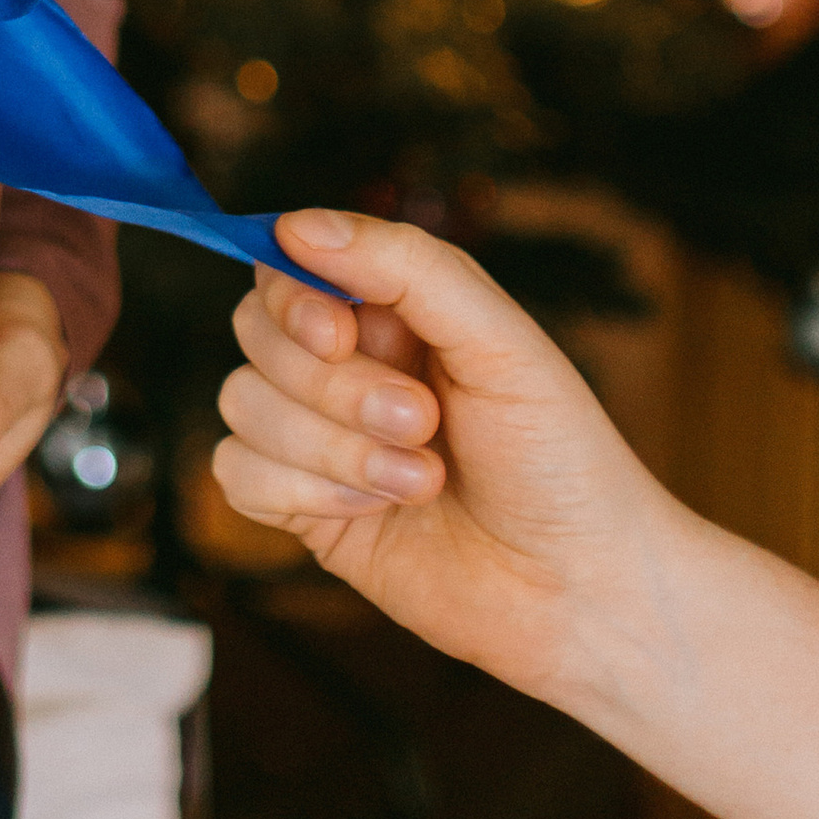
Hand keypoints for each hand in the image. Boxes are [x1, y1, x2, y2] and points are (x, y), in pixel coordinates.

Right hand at [212, 210, 689, 709]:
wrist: (581, 591)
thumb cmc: (560, 458)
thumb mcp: (499, 339)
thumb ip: (405, 265)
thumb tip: (297, 226)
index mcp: (390, 310)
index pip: (287, 266)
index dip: (294, 298)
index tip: (337, 336)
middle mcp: (345, 365)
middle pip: (255, 332)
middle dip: (336, 387)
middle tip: (423, 422)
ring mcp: (319, 438)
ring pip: (243, 402)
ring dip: (332, 448)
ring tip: (422, 480)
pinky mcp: (304, 510)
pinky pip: (237, 474)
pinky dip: (301, 491)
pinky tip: (373, 512)